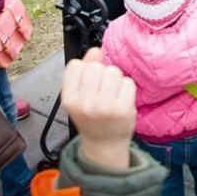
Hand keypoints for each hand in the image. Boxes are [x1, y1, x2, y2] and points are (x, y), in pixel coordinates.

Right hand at [61, 48, 135, 170]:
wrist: (104, 144)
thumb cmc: (91, 116)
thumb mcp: (78, 95)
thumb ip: (84, 70)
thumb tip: (95, 51)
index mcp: (69, 99)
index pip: (76, 65)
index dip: (84, 71)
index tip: (86, 85)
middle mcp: (84, 104)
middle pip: (96, 66)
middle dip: (101, 74)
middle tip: (101, 91)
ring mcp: (104, 107)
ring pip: (113, 71)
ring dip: (115, 79)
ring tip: (112, 94)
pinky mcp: (123, 109)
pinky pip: (128, 82)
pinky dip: (127, 88)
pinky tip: (121, 100)